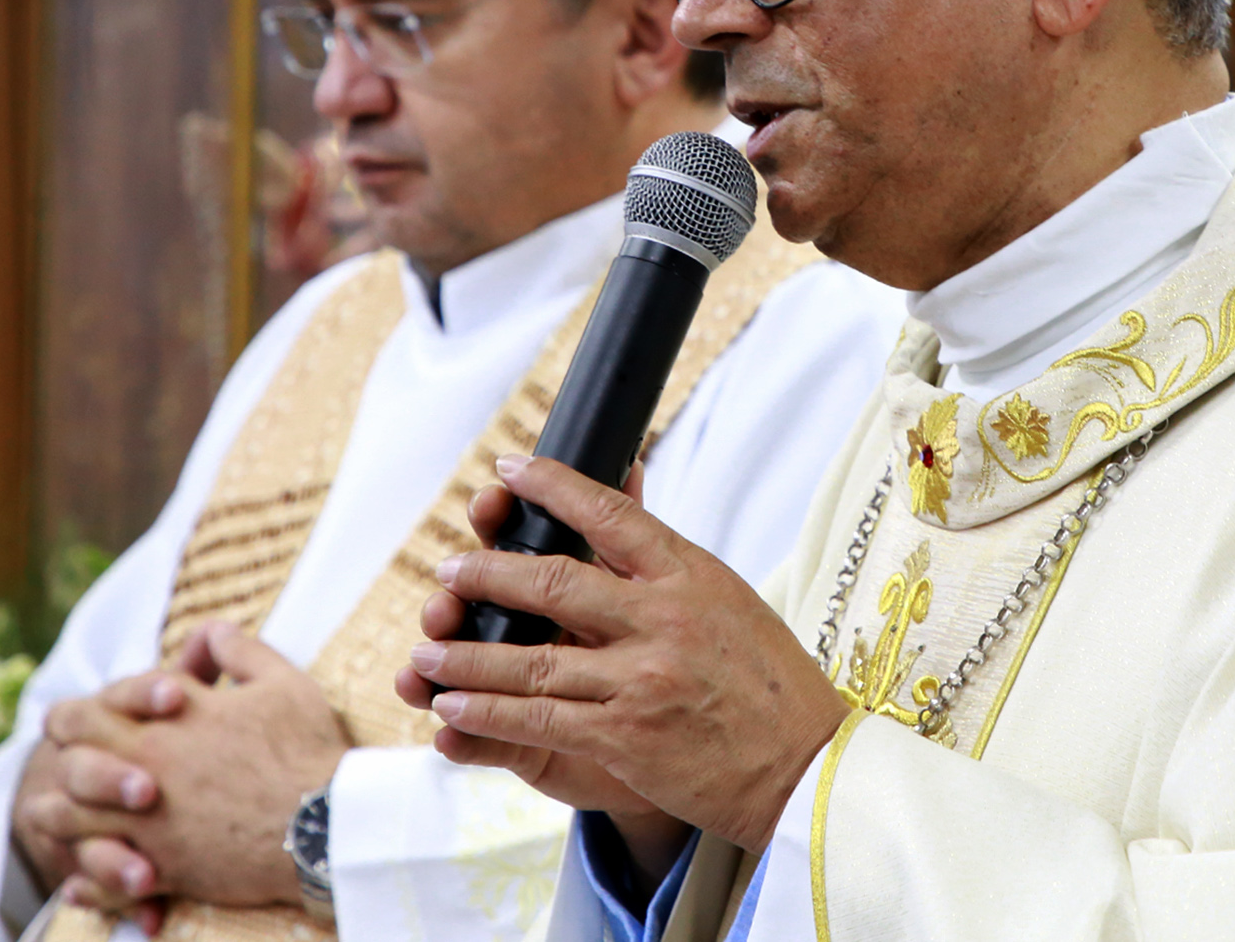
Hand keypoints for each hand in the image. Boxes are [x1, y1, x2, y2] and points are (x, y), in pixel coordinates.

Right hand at [13, 676, 184, 933]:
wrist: (144, 790)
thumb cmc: (183, 732)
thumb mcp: (196, 703)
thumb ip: (205, 666)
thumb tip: (215, 633)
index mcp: (115, 716)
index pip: (117, 695)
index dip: (143, 692)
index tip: (179, 696)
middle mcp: (90, 765)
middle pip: (82, 766)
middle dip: (109, 776)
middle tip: (148, 789)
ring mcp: (86, 817)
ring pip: (77, 838)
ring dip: (108, 856)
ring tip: (146, 873)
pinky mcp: (97, 858)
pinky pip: (95, 886)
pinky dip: (118, 901)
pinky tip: (151, 916)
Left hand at [24, 625, 350, 907]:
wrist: (324, 825)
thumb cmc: (306, 751)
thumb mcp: (282, 683)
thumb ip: (240, 651)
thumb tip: (212, 631)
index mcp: (168, 723)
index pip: (89, 710)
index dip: (84, 710)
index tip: (90, 715)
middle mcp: (145, 771)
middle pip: (67, 760)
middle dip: (63, 755)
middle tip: (68, 757)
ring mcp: (147, 824)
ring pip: (66, 820)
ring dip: (58, 814)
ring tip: (57, 814)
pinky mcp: (161, 869)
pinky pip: (98, 879)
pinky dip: (82, 879)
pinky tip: (77, 880)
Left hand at [398, 454, 849, 856]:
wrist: (806, 766)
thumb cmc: (771, 683)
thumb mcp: (730, 602)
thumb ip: (670, 569)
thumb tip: (621, 514)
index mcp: (691, 576)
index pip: (611, 515)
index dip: (552, 487)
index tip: (510, 469)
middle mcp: (662, 620)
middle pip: (555, 582)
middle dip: (490, 573)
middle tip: (450, 567)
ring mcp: (639, 679)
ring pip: (530, 661)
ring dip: (468, 656)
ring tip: (428, 651)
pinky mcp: (623, 736)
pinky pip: (537, 720)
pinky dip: (487, 714)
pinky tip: (452, 709)